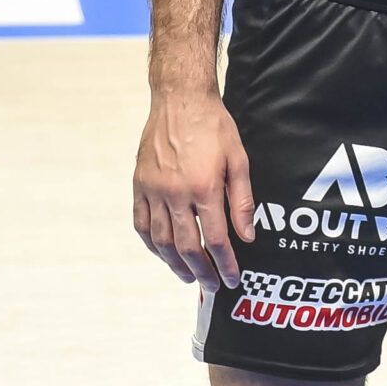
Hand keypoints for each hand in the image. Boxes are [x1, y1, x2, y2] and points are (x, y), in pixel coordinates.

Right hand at [132, 88, 255, 289]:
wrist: (179, 100)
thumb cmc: (214, 126)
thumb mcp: (238, 159)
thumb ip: (242, 200)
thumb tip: (247, 236)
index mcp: (204, 187)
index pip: (217, 238)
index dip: (225, 264)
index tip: (232, 279)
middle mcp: (175, 193)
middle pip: (187, 246)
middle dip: (202, 271)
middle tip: (212, 286)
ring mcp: (153, 191)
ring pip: (162, 241)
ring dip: (175, 264)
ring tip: (189, 276)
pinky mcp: (139, 186)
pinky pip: (141, 225)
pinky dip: (152, 245)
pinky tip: (163, 253)